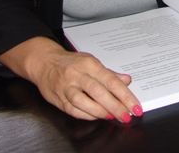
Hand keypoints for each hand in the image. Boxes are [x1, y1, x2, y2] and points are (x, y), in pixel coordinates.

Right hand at [0, 37, 142, 121]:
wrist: (44, 62)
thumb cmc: (70, 62)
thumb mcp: (91, 61)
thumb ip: (109, 73)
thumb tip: (127, 80)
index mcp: (89, 64)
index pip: (110, 80)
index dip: (124, 95)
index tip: (134, 106)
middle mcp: (77, 75)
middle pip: (98, 92)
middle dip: (115, 106)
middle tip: (127, 116)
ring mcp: (66, 87)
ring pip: (84, 102)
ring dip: (101, 112)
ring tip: (113, 117)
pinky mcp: (58, 99)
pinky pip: (74, 110)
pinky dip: (87, 115)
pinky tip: (97, 117)